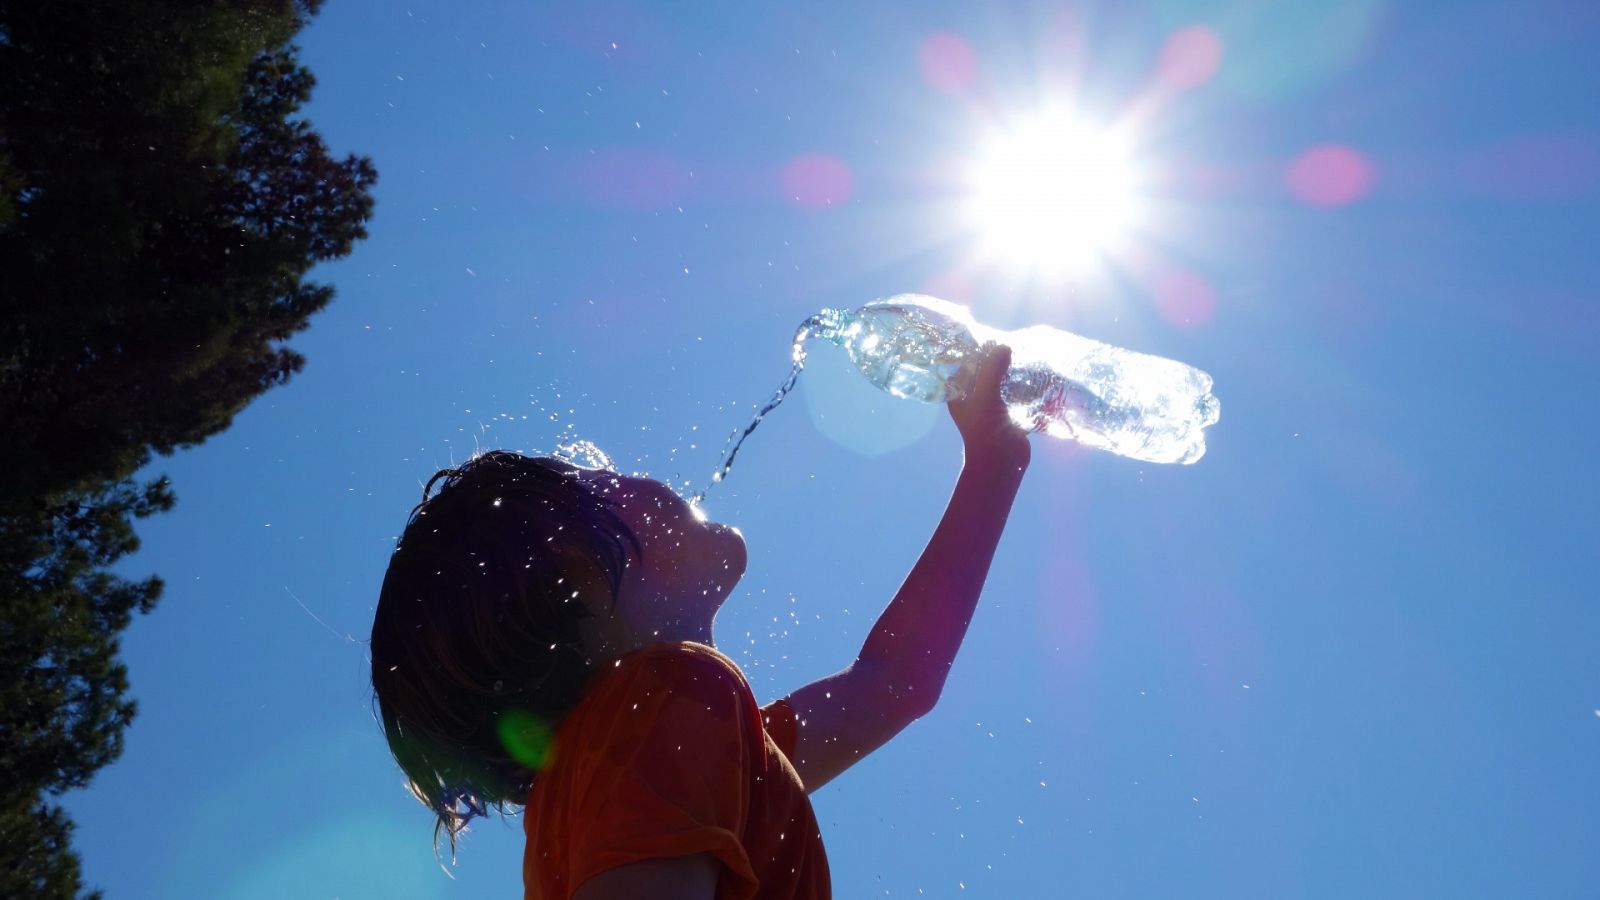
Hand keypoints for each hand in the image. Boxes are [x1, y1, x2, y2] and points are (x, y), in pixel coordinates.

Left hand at [948, 343, 1030, 468]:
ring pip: (1003, 383)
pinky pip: (1017, 395)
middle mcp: (974, 399)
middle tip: (1015, 344)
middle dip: (999, 360)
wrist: (1001, 464)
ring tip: (1027, 356)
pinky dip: (1025, 387)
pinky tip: (1037, 376)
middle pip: (986, 372)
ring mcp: (993, 407)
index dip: (977, 351)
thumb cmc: (985, 431)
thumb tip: (1003, 347)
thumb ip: (992, 370)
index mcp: (960, 394)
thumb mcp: (985, 397)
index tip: (993, 337)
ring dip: (1014, 373)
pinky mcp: (1010, 415)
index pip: (965, 365)